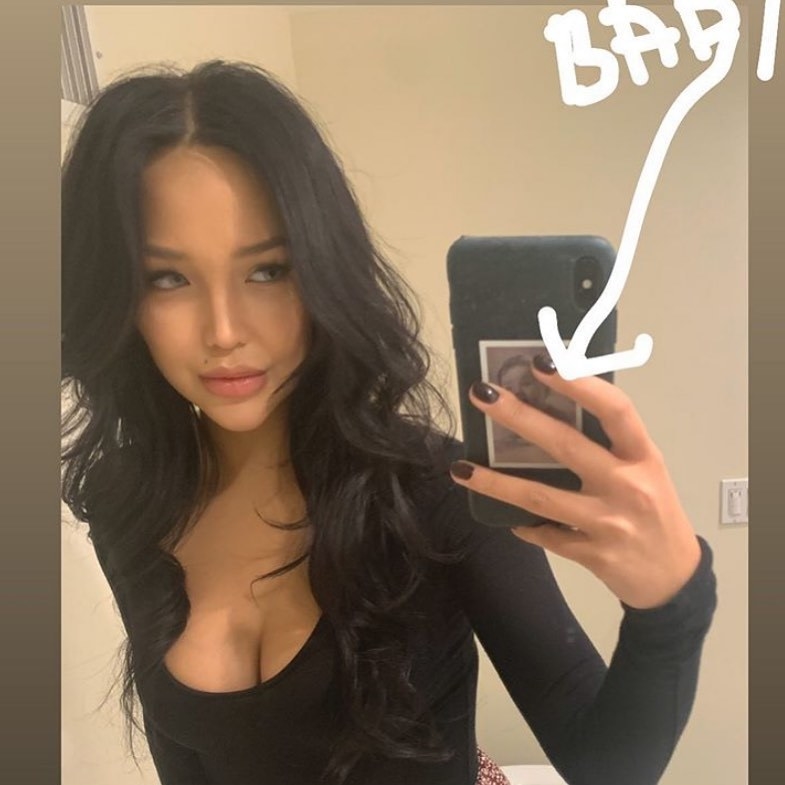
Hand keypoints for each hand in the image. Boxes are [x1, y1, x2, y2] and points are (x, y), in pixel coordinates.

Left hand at [449, 354, 701, 609]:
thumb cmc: (655, 511)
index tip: (541, 362)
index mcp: (643, 456)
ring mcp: (610, 523)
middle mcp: (628, 486)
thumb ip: (608, 446)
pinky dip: (524, 526)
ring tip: (461, 469)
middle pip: (566, 445)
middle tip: (482, 395)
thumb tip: (549, 410)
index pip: (615, 410)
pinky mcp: (594, 555)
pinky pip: (546, 536)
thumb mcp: (645, 470)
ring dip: (495, 483)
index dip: (579, 384)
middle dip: (520, 417)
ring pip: (541, 498)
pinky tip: (508, 518)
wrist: (674, 578)